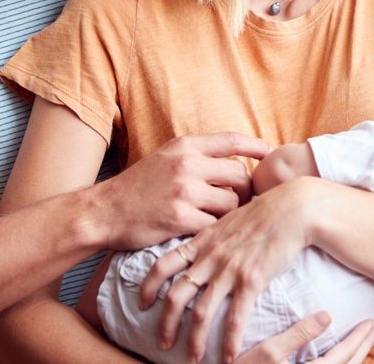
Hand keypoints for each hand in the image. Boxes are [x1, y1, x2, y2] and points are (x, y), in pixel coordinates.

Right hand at [96, 132, 269, 249]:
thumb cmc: (138, 186)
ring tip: (219, 218)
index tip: (270, 153)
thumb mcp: (166, 157)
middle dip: (245, 191)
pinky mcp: (180, 219)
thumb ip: (197, 155)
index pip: (232, 141)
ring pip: (231, 203)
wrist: (104, 212)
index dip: (256, 146)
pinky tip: (205, 232)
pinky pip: (215, 226)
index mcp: (185, 146)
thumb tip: (234, 160)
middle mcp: (187, 165)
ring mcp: (184, 192)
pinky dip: (214, 231)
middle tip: (240, 202)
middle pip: (240, 176)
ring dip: (230, 214)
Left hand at [141, 177, 324, 361]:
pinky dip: (230, 340)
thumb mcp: (229, 220)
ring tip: (193, 358)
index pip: (163, 264)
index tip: (142, 303)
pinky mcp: (252, 279)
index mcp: (202, 242)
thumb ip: (213, 236)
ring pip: (201, 312)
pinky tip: (229, 355)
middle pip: (176, 296)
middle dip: (165, 324)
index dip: (148, 286)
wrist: (292, 208)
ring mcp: (229, 269)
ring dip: (194, 339)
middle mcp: (210, 258)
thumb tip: (204, 246)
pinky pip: (236, 316)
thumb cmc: (264, 212)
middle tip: (163, 343)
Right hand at [236, 312, 373, 363]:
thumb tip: (327, 315)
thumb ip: (297, 335)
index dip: (360, 339)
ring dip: (355, 355)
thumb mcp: (265, 352)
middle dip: (363, 347)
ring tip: (363, 339)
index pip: (343, 358)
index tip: (373, 322)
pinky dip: (340, 362)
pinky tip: (337, 353)